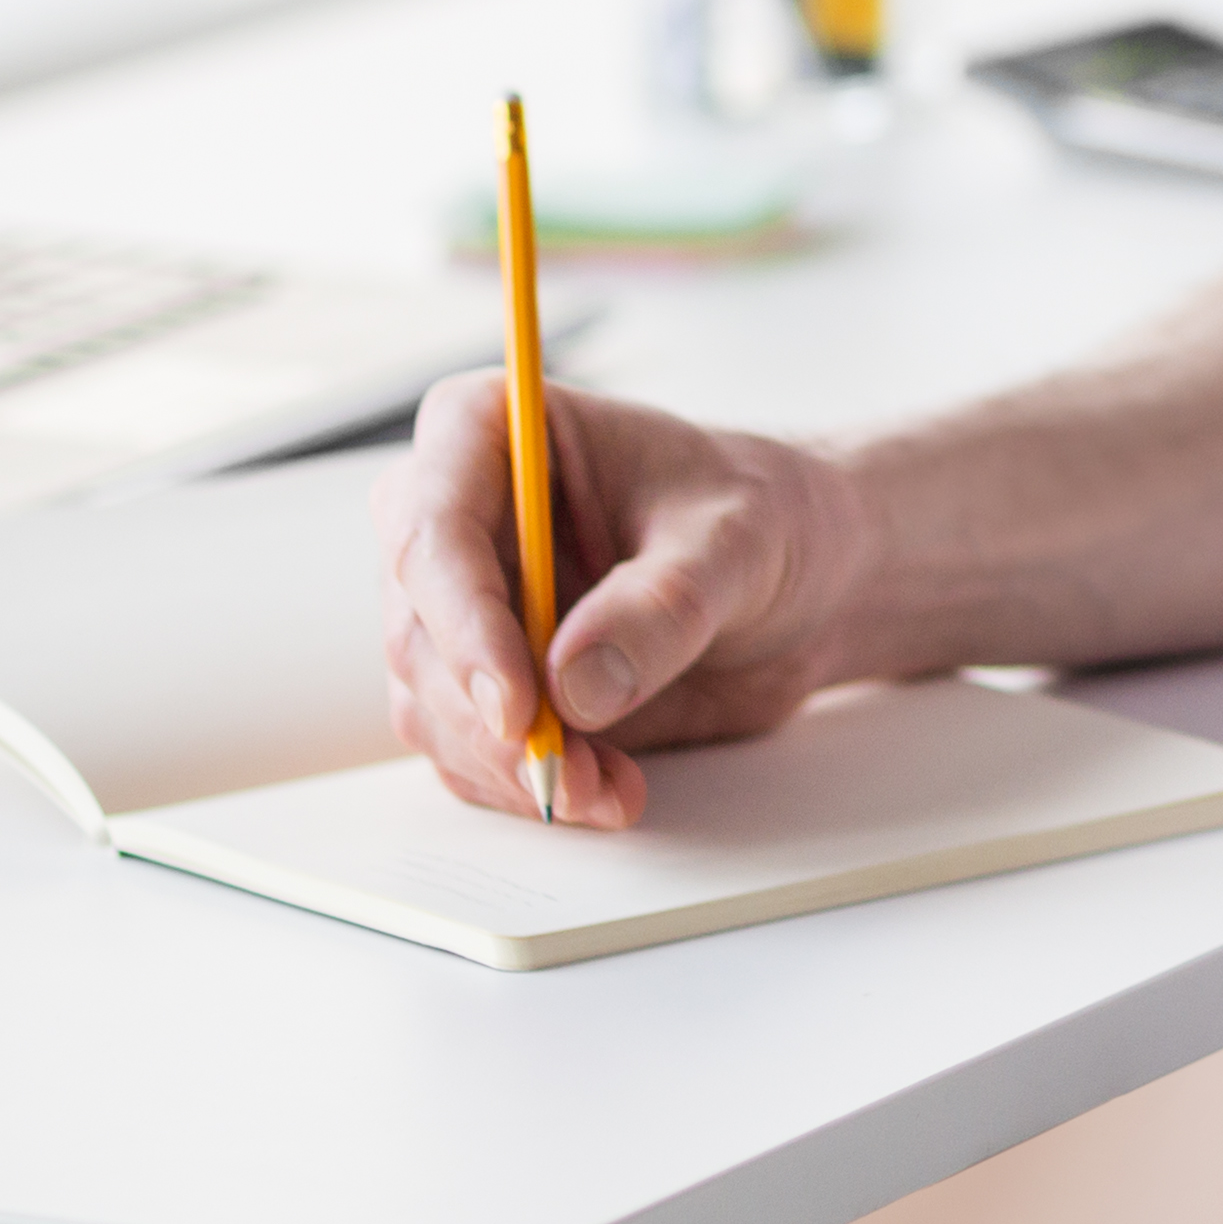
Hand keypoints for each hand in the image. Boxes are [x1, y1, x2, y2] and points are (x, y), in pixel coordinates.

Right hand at [376, 370, 875, 827]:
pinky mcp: (487, 682)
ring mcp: (462, 608)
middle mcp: (456, 520)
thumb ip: (662, 605)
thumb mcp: (739, 542)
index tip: (518, 703)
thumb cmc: (767, 516)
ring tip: (608, 788)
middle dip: (490, 720)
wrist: (803, 580)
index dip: (462, 621)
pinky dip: (528, 787)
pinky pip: (469, 752)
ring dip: (511, 766)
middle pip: (419, 632)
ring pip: (432, 706)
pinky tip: (606, 791)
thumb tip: (573, 683)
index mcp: (489, 432)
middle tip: (568, 774)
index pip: (432, 527)